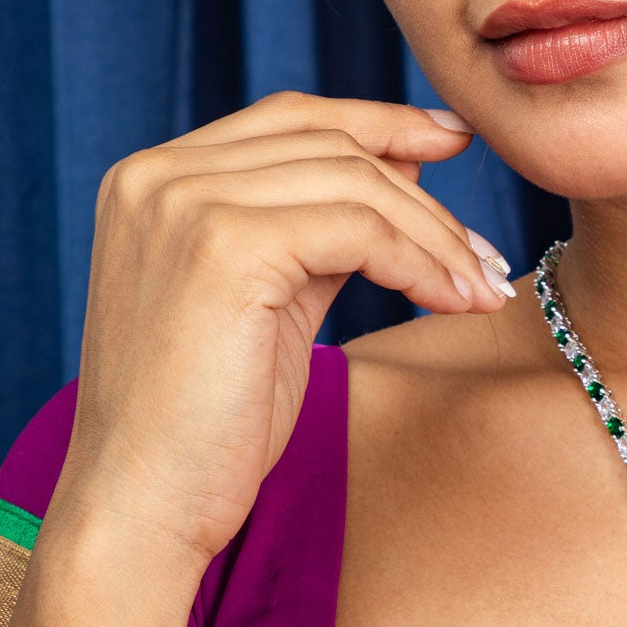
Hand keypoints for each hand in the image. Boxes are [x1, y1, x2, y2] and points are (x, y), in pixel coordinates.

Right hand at [46, 91, 512, 569]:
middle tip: (486, 258)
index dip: (381, 121)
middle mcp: (158, 174)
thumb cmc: (209, 422)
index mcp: (154, 177)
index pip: (291, 117)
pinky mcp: (224, 246)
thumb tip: (409, 164)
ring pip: (356, 184)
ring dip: (437, 238)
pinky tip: (451, 302)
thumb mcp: (268, 299)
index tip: (456, 139)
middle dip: (425, 197)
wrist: (141, 509)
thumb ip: (317, 227)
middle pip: (332, 147)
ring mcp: (184, 203)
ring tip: (481, 291)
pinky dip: (420, 263)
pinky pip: (359, 230)